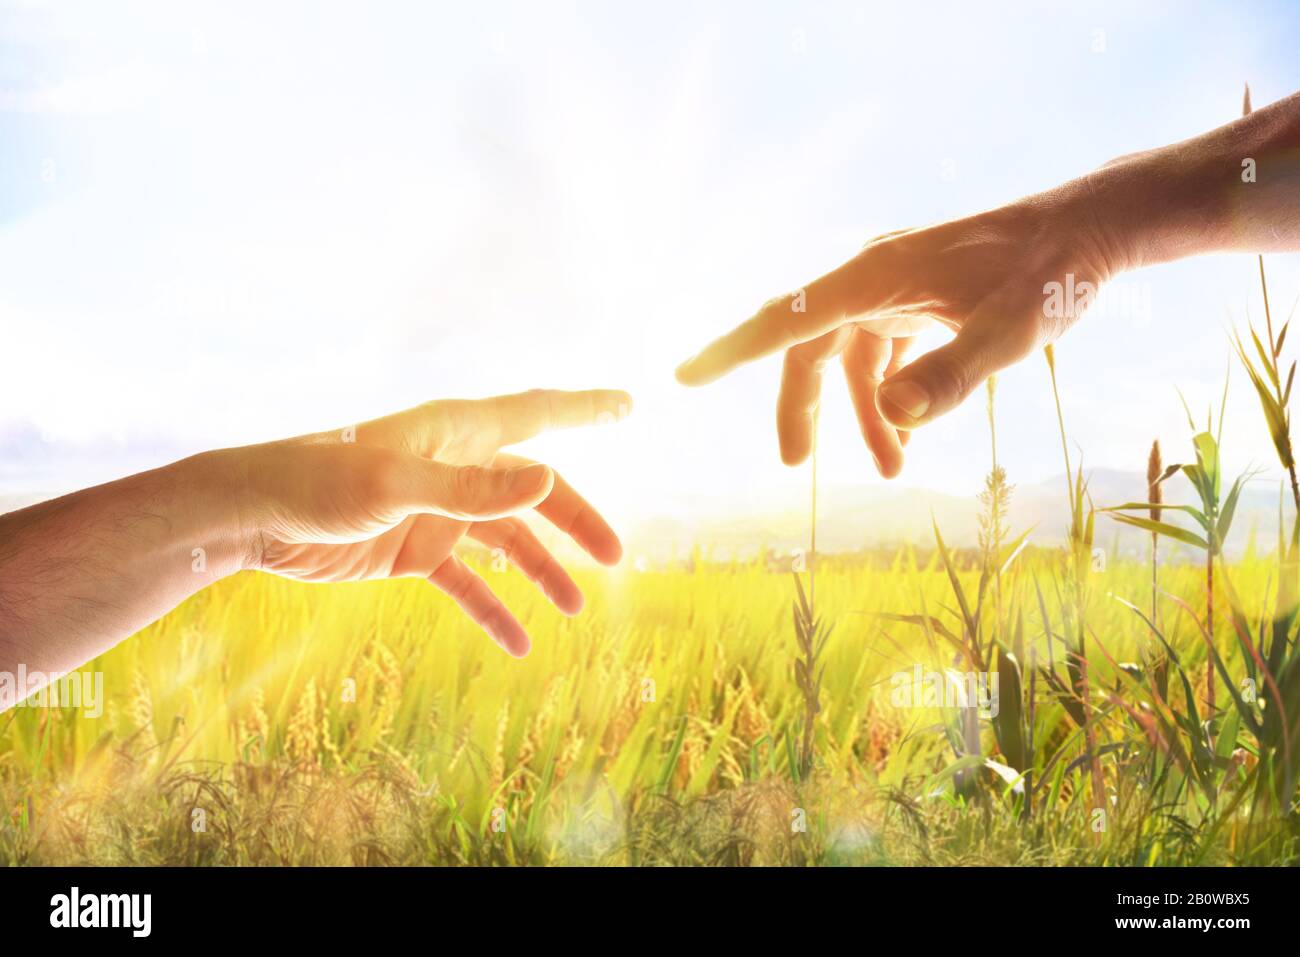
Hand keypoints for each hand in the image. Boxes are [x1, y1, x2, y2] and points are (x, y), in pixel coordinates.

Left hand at [231, 389, 630, 655]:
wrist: (251, 518)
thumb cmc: (317, 482)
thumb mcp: (397, 485)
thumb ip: (472, 488)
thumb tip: (548, 480)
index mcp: (455, 432)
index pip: (536, 413)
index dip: (584, 409)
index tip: (627, 406)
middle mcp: (454, 467)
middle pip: (532, 492)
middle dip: (575, 520)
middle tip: (614, 556)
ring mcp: (436, 511)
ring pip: (507, 541)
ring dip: (541, 572)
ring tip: (574, 608)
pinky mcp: (414, 551)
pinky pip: (467, 583)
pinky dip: (493, 610)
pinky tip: (519, 643)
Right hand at [674, 185, 1116, 476]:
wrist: (1088, 231)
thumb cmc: (1049, 272)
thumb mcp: (1010, 330)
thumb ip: (954, 373)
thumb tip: (897, 421)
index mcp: (875, 274)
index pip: (786, 316)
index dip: (733, 350)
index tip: (684, 377)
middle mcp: (872, 276)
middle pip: (808, 347)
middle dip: (803, 408)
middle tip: (794, 464)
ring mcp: (892, 287)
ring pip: (848, 358)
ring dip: (861, 414)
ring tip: (893, 468)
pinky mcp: (914, 298)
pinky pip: (880, 354)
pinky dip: (888, 396)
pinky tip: (909, 433)